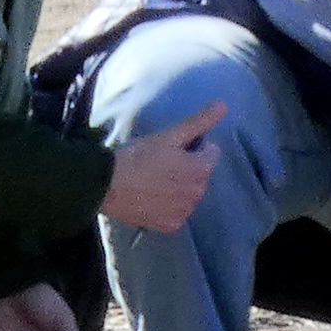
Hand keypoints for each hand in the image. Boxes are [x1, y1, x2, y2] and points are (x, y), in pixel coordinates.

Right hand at [103, 101, 225, 233]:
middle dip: (188, 168)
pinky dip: (169, 206)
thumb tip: (223, 105)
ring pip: (189, 195)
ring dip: (180, 187)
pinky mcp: (170, 226)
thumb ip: (199, 122)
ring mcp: (184, 212)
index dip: (195, 147)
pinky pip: (176, 212)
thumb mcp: (169, 135)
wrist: (106, 186)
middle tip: (161, 162)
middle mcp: (198, 194)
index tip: (174, 147)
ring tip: (154, 180)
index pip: (212, 153)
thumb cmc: (138, 156)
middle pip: (201, 175)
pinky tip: (152, 197)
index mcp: (201, 170)